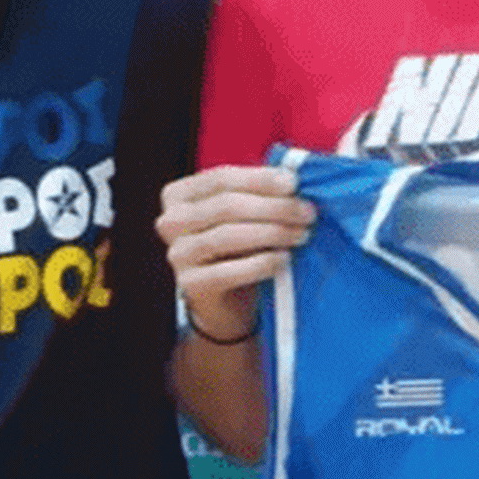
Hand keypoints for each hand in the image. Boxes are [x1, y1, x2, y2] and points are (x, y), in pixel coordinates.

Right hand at [156, 166, 316, 340]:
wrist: (226, 299)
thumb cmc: (238, 246)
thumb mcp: (244, 214)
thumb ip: (259, 193)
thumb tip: (294, 180)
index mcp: (179, 195)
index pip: (222, 178)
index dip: (260, 179)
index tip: (294, 184)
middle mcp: (171, 221)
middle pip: (227, 206)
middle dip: (274, 207)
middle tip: (307, 212)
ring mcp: (177, 254)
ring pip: (228, 236)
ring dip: (272, 233)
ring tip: (301, 234)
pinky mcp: (189, 285)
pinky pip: (227, 271)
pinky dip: (260, 264)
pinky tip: (284, 260)